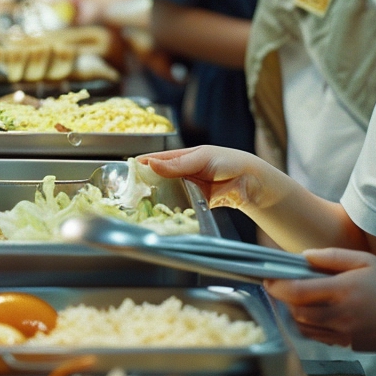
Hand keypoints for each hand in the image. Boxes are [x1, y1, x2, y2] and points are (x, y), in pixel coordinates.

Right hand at [141, 145, 276, 211]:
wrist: (251, 182)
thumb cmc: (228, 161)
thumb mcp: (201, 158)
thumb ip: (176, 164)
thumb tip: (150, 163)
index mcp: (180, 158)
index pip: (154, 160)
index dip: (140, 166)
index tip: (124, 174)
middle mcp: (181, 174)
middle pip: (157, 180)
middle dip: (145, 187)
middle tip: (129, 196)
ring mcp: (187, 190)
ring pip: (167, 196)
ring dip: (158, 201)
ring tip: (141, 208)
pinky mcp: (195, 205)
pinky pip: (181, 209)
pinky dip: (173, 212)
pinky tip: (163, 217)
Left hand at [264, 248, 375, 353]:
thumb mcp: (366, 262)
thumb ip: (333, 257)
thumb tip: (305, 256)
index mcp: (344, 290)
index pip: (298, 291)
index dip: (277, 285)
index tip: (268, 278)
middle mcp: (340, 315)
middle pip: (296, 310)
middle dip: (283, 298)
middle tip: (281, 285)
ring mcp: (341, 333)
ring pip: (302, 325)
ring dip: (293, 311)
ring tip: (299, 296)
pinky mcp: (344, 344)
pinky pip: (315, 335)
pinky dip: (307, 324)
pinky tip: (314, 311)